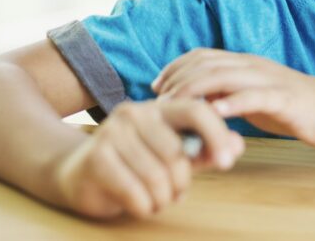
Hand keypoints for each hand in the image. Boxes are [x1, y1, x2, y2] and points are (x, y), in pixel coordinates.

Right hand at [53, 99, 243, 218]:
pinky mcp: (97, 158)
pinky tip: (139, 204)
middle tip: (174, 193)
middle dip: (182, 183)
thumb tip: (238, 145)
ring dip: (162, 199)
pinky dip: (144, 207)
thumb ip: (205, 150)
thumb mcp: (173, 156)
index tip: (228, 161)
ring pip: (158, 177)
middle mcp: (134, 113)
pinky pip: (137, 192)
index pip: (196, 110)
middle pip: (178, 153)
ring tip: (155, 199)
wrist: (77, 174)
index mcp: (158, 108)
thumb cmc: (133, 164)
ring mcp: (112, 133)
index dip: (217, 134)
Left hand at [153, 49, 314, 147]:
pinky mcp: (283, 99)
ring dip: (195, 89)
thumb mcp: (250, 96)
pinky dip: (232, 103)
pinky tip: (215, 112)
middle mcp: (252, 66)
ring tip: (176, 105)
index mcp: (243, 63)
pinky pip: (254, 97)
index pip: (202, 56)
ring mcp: (268, 80)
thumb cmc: (288, 106)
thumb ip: (224, 94)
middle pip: (207, 64)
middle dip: (178, 80)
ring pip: (224, 76)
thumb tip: (193, 100)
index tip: (156, 87)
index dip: (175, 67)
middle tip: (159, 101)